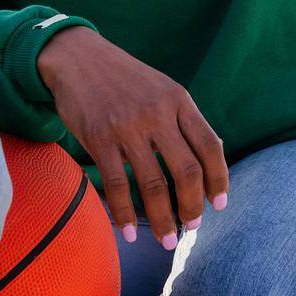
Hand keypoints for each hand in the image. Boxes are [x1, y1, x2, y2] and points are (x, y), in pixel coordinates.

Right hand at [36, 27, 227, 250]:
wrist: (76, 56)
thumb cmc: (123, 78)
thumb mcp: (162, 88)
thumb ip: (183, 120)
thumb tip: (211, 162)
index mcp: (178, 99)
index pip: (210, 146)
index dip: (219, 180)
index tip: (218, 205)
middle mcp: (157, 112)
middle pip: (187, 171)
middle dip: (192, 206)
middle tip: (191, 226)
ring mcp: (127, 126)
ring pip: (154, 184)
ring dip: (163, 219)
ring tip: (167, 239)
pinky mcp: (99, 138)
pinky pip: (117, 185)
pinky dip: (125, 214)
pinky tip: (130, 232)